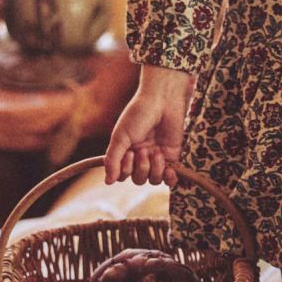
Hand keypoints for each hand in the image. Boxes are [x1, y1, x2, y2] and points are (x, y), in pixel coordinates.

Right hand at [104, 65, 194, 187]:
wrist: (162, 99)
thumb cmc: (139, 113)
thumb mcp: (121, 136)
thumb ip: (113, 159)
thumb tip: (108, 182)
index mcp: (126, 152)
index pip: (123, 175)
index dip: (126, 171)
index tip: (130, 153)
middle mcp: (141, 156)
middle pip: (139, 179)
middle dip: (141, 168)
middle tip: (144, 151)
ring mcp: (157, 156)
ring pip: (154, 180)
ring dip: (154, 170)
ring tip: (156, 152)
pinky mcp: (172, 155)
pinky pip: (171, 177)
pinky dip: (170, 179)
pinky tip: (170, 171)